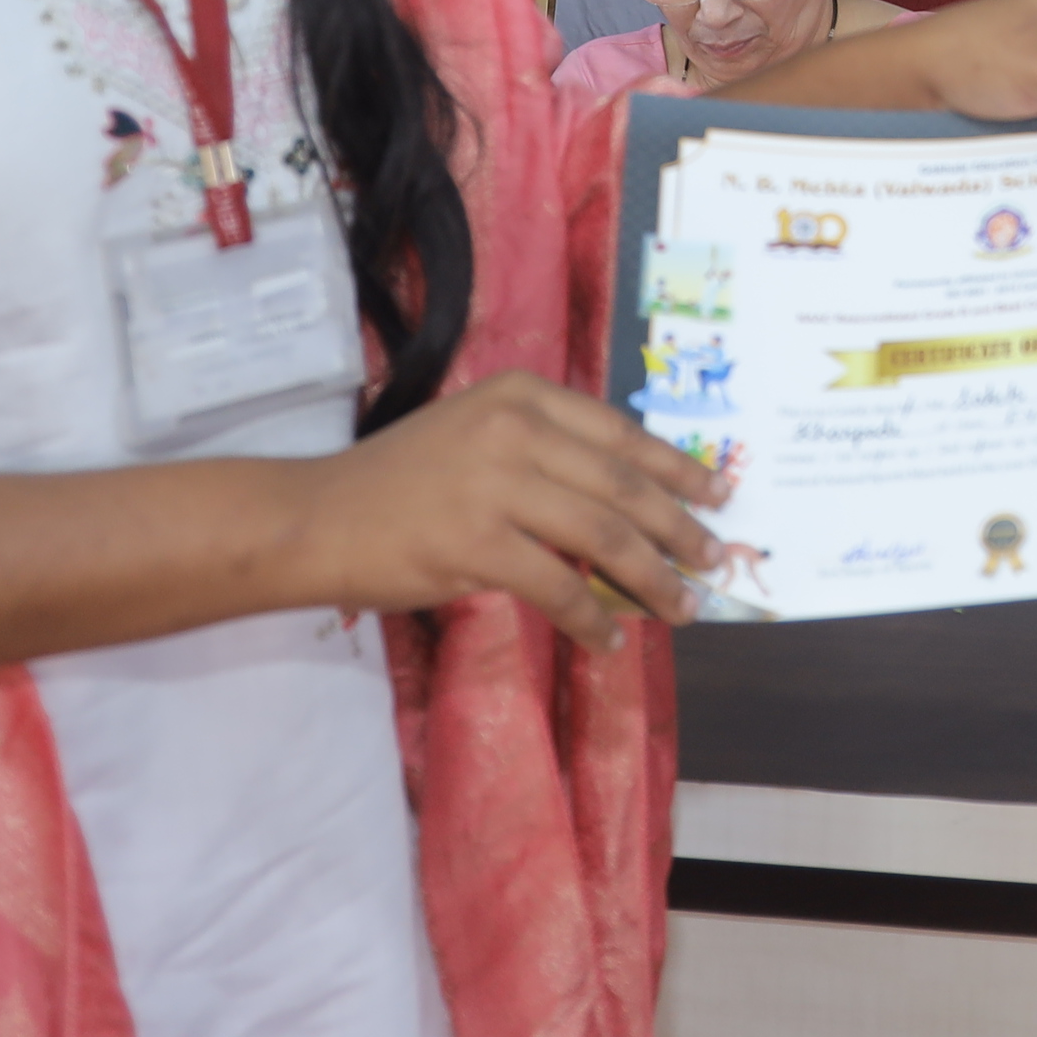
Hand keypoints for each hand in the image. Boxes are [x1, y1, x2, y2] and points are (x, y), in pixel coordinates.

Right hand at [278, 369, 731, 647]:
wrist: (318, 517)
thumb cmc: (398, 481)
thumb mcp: (476, 435)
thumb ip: (544, 453)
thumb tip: (625, 501)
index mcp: (522, 396)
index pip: (621, 434)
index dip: (676, 468)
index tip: (718, 491)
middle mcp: (516, 429)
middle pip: (624, 485)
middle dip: (679, 527)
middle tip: (713, 559)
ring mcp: (497, 484)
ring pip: (604, 536)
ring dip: (651, 579)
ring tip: (679, 608)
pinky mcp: (478, 543)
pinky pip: (558, 587)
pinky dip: (592, 620)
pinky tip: (608, 640)